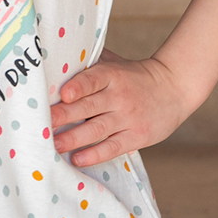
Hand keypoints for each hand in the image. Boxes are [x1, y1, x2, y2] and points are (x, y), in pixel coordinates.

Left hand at [49, 49, 191, 167]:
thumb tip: (56, 59)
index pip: (93, 79)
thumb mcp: (115, 62)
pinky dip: (95, 154)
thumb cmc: (134, 75)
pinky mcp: (137, 136)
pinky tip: (77, 158)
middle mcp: (119, 96)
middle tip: (43, 124)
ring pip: (97, 129)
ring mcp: (128, 117)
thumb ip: (90, 62)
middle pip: (88, 107)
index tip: (62, 94)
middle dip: (64, 116)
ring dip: (73, 138)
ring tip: (53, 145)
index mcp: (112, 75)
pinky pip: (113, 147)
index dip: (78, 86)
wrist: (174, 86)